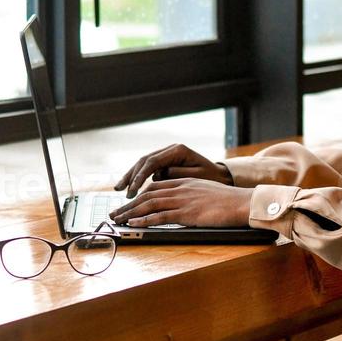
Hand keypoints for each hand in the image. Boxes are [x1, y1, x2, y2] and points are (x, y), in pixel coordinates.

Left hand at [109, 178, 253, 227]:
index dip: (139, 195)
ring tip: (117, 220)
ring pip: (149, 205)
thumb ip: (193, 196)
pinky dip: (144, 220)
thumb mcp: (208, 192)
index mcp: (185, 183)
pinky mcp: (187, 213)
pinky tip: (134, 225)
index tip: (129, 204)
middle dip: (128, 205)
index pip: (155, 187)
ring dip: (130, 213)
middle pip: (147, 195)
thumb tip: (186, 205)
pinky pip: (160, 216)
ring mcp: (183, 201)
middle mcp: (180, 189)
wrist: (242, 202)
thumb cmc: (230, 201)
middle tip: (114, 213)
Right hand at [114, 144, 232, 198]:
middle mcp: (170, 150)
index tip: (132, 190)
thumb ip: (177, 175)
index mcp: (178, 150)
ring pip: (143, 164)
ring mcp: (167, 155)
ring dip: (131, 176)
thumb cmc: (212, 178)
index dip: (139, 176)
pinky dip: (139, 179)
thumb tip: (158, 176)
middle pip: (144, 161)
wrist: (221, 176)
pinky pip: (148, 170)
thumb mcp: (197, 176)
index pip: (153, 162)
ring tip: (120, 189)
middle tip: (121, 190)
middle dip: (131, 176)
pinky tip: (131, 188)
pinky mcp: (166, 163)